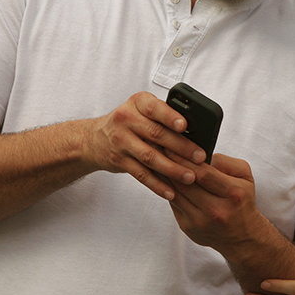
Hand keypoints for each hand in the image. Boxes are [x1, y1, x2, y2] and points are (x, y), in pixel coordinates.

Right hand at [85, 91, 208, 199]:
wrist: (95, 138)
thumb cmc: (128, 122)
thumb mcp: (142, 110)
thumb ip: (163, 116)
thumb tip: (195, 133)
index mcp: (137, 103)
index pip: (154, 108)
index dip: (170, 117)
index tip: (185, 126)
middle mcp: (126, 119)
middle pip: (156, 134)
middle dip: (181, 147)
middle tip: (200, 157)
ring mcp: (121, 141)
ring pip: (150, 157)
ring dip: (172, 169)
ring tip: (190, 177)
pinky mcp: (119, 161)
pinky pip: (141, 175)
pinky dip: (157, 185)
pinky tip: (171, 192)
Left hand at [166, 153, 266, 252]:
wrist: (242, 235)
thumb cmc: (242, 200)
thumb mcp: (245, 176)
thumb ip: (226, 162)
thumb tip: (202, 155)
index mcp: (233, 194)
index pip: (204, 174)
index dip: (186, 160)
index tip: (172, 148)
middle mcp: (216, 211)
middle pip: (186, 184)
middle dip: (171, 165)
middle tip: (160, 150)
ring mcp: (200, 222)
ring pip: (176, 194)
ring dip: (165, 177)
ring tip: (158, 162)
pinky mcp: (188, 228)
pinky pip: (174, 204)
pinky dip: (167, 190)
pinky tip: (163, 179)